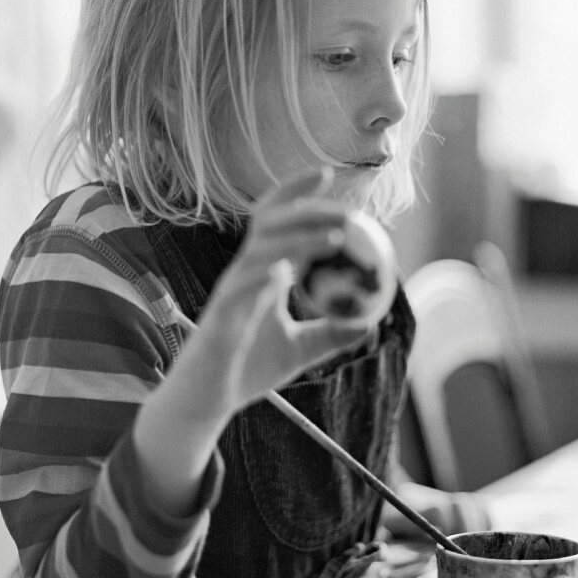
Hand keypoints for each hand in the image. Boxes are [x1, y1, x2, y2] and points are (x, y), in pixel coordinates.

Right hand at [176, 170, 372, 419]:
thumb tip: (372, 323)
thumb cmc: (247, 371)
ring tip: (335, 238)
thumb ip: (331, 334)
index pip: (276, 220)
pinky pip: (241, 289)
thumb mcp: (301, 351)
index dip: (298, 193)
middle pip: (270, 224)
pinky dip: (264, 274)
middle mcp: (244, 274)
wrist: (205, 402)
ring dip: (297, 240)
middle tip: (346, 211)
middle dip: (306, 208)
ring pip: (260, 251)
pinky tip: (288, 270)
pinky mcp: (220, 317)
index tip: (329, 174)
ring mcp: (231, 293)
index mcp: (261, 273)